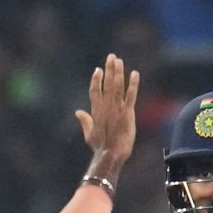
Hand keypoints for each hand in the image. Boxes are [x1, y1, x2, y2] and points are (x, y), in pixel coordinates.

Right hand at [74, 53, 138, 167]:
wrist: (110, 155)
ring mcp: (116, 110)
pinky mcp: (127, 114)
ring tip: (119, 61)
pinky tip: (135, 74)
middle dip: (109, 70)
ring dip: (118, 73)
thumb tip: (77, 112)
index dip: (96, 80)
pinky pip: (131, 96)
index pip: (95, 91)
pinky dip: (133, 84)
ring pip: (117, 87)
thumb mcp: (89, 134)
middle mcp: (106, 108)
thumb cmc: (100, 148)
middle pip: (107, 84)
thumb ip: (85, 121)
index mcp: (96, 111)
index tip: (98, 69)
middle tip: (111, 57)